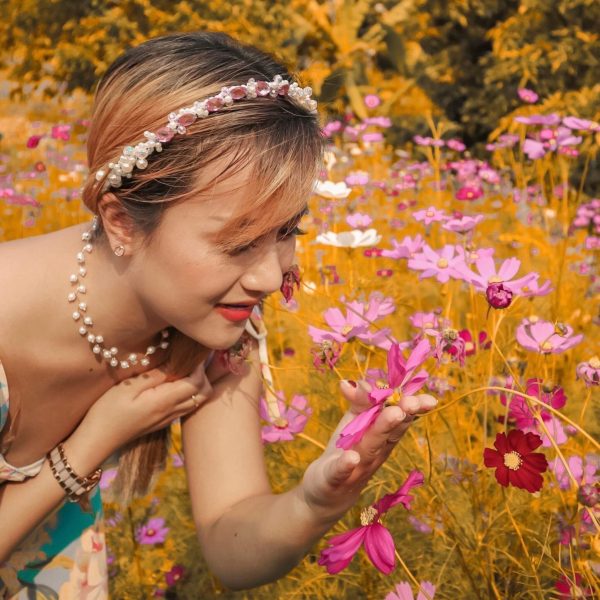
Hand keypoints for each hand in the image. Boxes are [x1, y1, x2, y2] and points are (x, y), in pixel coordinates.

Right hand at [80, 362, 212, 454]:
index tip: (187, 352)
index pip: (197, 382)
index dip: (198, 365)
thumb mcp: (127, 387)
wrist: (96, 441)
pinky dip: (188, 393)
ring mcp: (168, 419)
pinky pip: (186, 406)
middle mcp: (172, 412)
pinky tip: (171, 383)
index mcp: (165, 402)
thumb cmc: (107, 411)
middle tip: (187, 360)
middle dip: (202, 374)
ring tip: (180, 368)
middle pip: (204, 392)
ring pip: (197, 400)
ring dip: (196, 384)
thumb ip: (155, 375)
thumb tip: (176, 361)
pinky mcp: (163, 421)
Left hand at [300, 380, 436, 521]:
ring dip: (382, 430)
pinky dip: (347, 464)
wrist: (327, 491)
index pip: (400, 419)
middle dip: (401, 414)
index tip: (427, 398)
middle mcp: (375, 451)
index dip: (412, 407)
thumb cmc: (346, 450)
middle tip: (412, 401)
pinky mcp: (335, 478)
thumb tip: (348, 381)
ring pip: (371, 447)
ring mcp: (357, 466)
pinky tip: (351, 457)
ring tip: (394, 413)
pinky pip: (341, 471)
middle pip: (390, 432)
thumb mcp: (354, 421)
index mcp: (382, 436)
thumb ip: (358, 400)